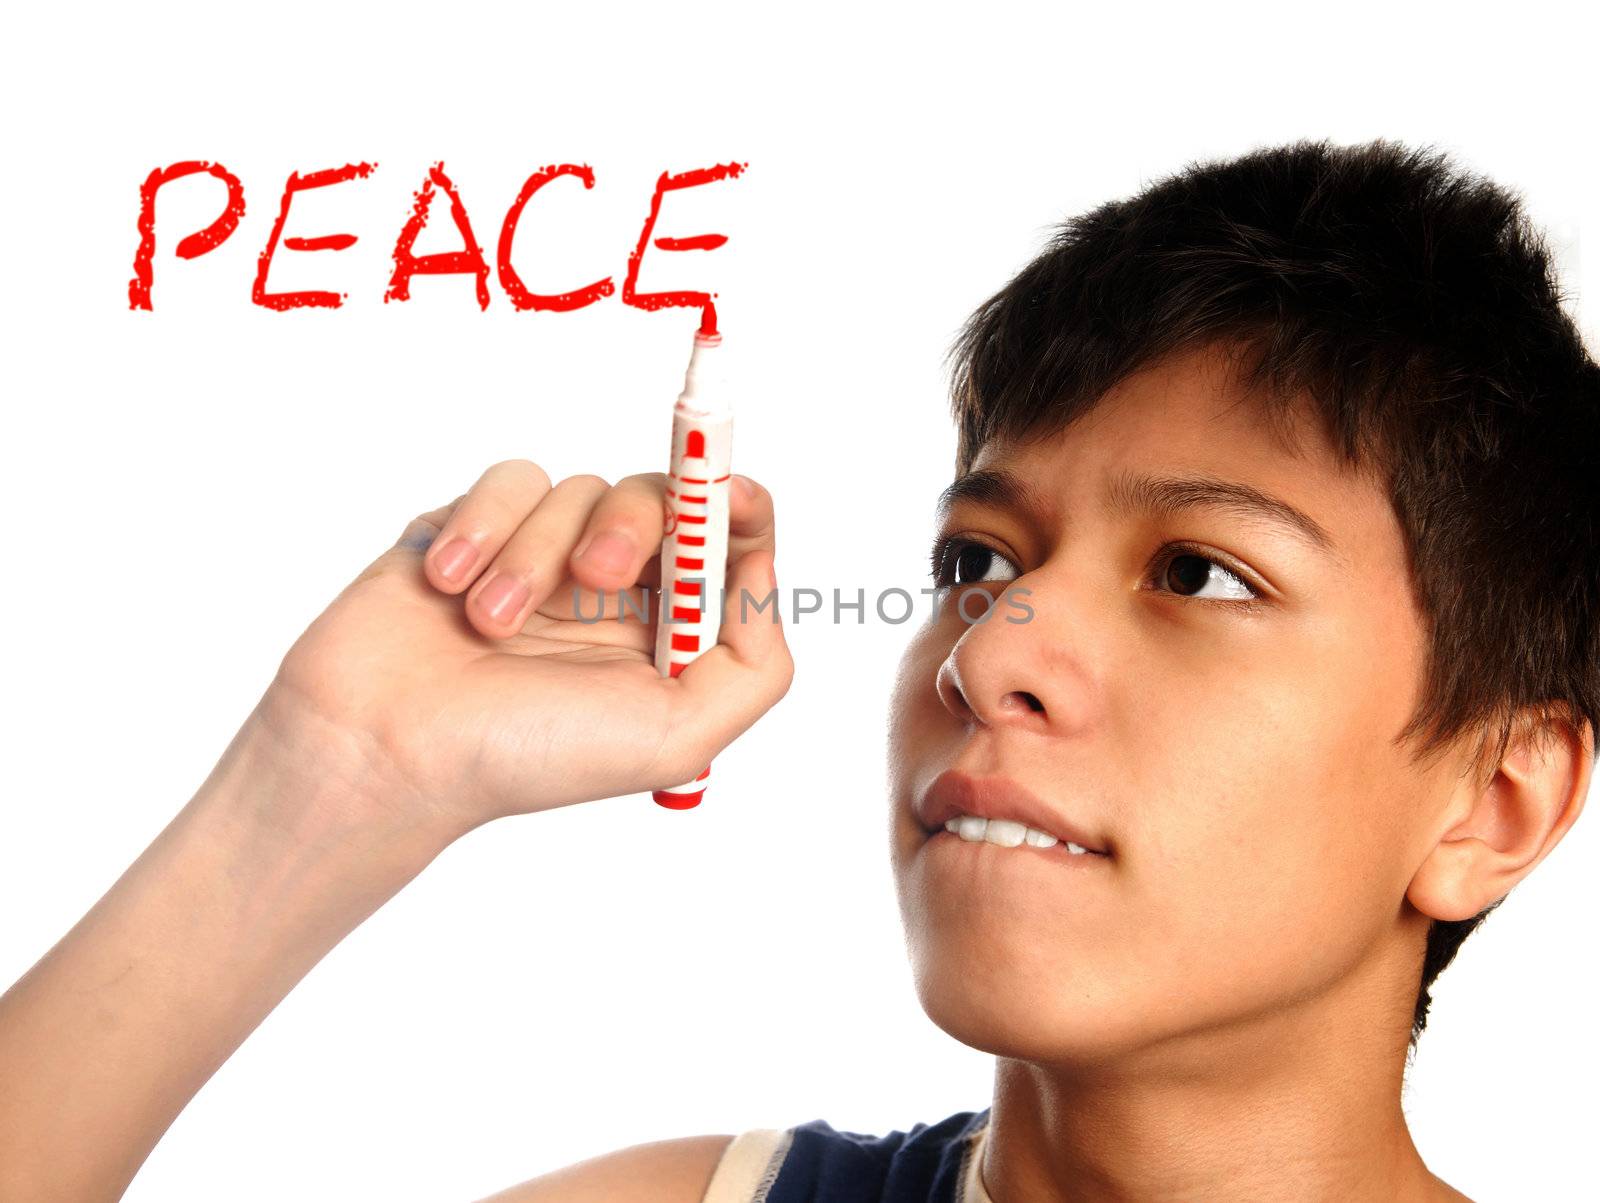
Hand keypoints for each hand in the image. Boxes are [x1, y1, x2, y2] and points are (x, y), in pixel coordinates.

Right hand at [258, 460, 792, 838]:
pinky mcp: (477, 527)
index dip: (736, 505)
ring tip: (488, 625)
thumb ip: (752, 664)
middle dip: (634, 526)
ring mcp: (542, 556)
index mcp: (666, 636)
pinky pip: (512, 481)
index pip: (726, 544)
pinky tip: (449, 587)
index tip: (725, 491)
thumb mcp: (675, 736)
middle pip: (662, 499)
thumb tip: (763, 567)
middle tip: (591, 580)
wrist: (382, 750)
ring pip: (579, 489)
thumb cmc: (522, 756)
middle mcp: (612, 593)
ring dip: (535, 557)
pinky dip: (485, 528)